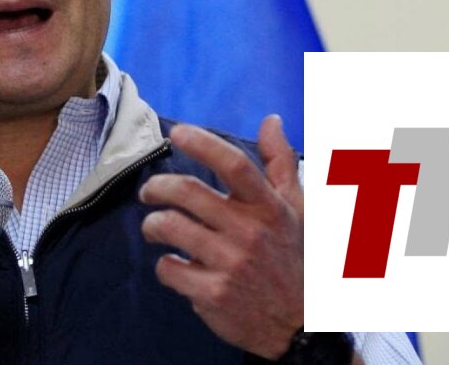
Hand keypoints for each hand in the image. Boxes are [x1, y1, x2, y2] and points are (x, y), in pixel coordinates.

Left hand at [139, 115, 303, 359]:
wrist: (300, 326)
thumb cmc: (295, 259)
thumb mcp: (298, 211)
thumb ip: (281, 163)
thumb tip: (271, 120)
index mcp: (270, 209)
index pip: (235, 165)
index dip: (202, 144)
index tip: (176, 133)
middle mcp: (250, 233)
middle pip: (188, 192)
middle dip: (157, 186)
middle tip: (148, 191)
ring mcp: (230, 265)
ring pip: (169, 227)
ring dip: (152, 223)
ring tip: (154, 226)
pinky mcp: (212, 294)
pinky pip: (168, 268)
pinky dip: (164, 263)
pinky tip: (173, 264)